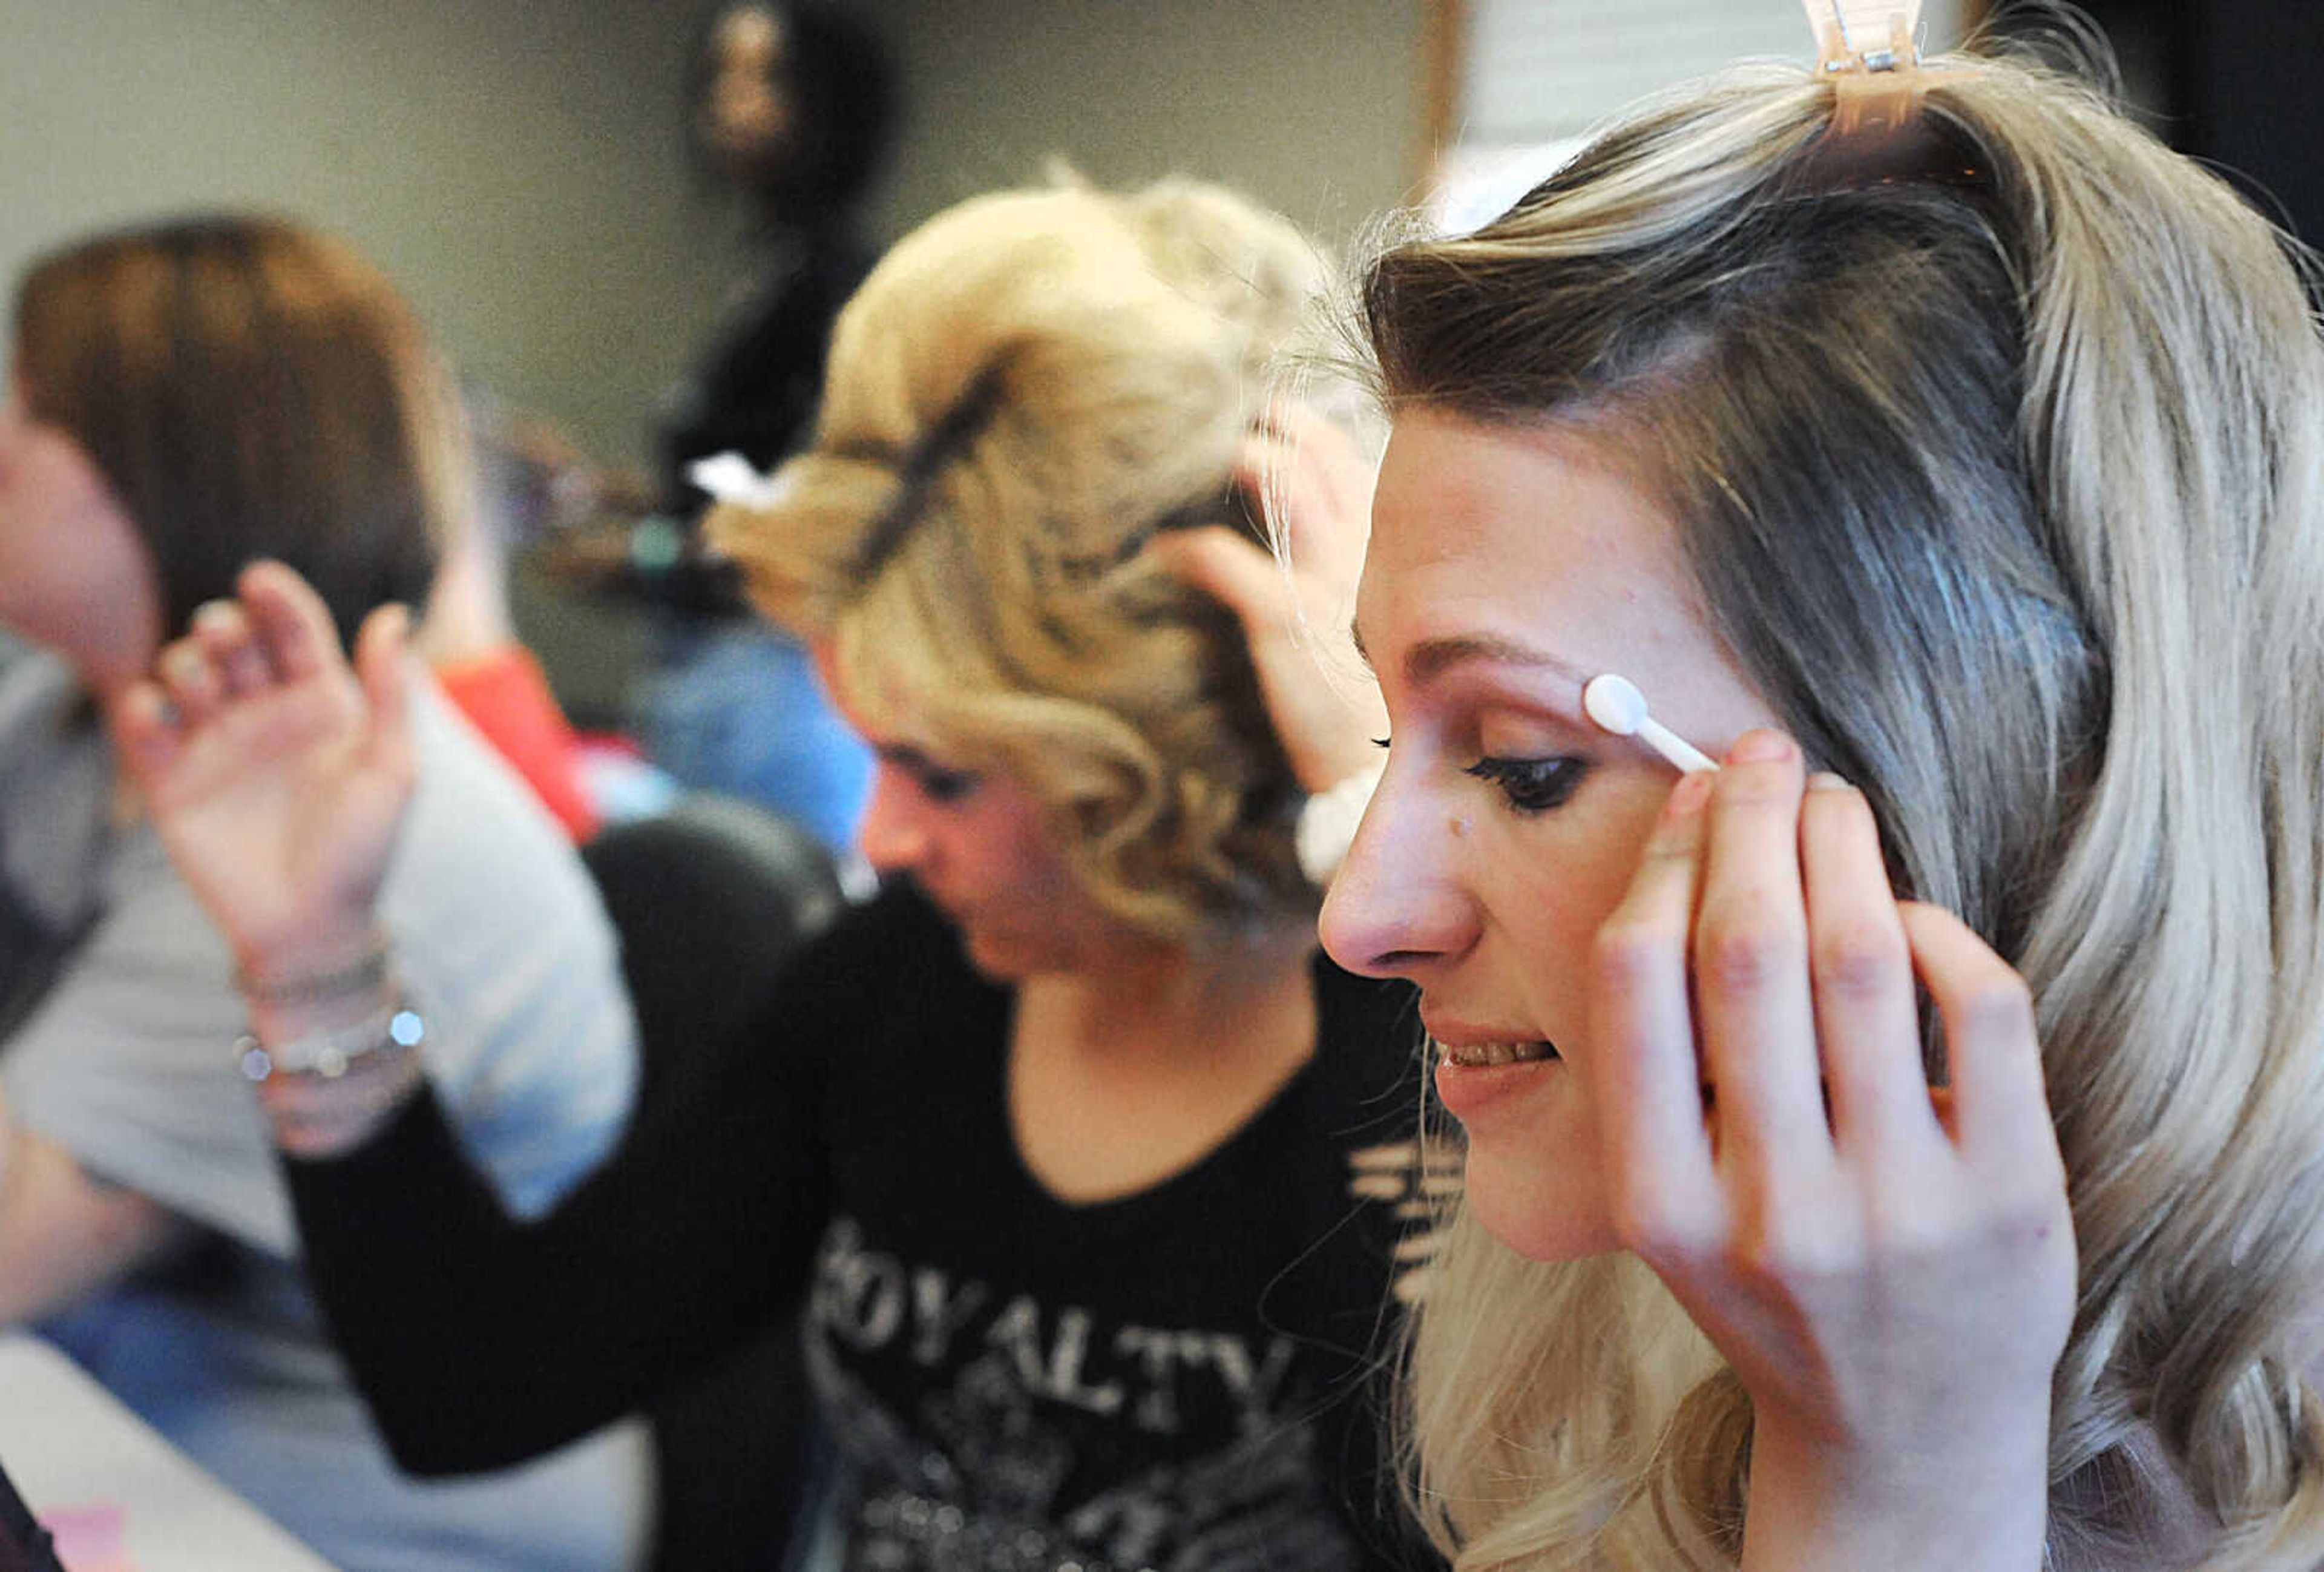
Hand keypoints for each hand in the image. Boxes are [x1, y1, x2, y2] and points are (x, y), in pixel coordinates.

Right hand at [106, 561, 416, 994]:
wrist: (312, 925)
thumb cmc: (363, 850)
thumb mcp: (391, 769)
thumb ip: (391, 694)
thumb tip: (395, 616)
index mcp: (321, 704)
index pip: (295, 632)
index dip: (278, 600)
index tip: (260, 580)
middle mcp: (266, 715)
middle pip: (234, 643)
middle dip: (223, 624)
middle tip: (223, 631)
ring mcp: (217, 744)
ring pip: (187, 673)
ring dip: (185, 661)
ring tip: (198, 678)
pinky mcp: (172, 780)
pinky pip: (143, 726)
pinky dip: (140, 705)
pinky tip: (155, 707)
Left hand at [1142, 403, 1385, 791]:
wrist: (1380, 775)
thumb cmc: (1376, 706)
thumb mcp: (1381, 627)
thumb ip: (1359, 576)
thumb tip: (1318, 544)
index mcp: (1395, 552)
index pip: (1358, 464)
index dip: (1313, 433)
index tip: (1276, 417)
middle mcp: (1371, 553)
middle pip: (1324, 454)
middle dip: (1276, 424)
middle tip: (1234, 417)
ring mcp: (1332, 581)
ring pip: (1286, 482)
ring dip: (1241, 460)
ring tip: (1200, 459)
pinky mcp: (1289, 620)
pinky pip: (1226, 559)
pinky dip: (1188, 548)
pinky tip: (1161, 551)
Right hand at [1574, 732, 2071, 1571]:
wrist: (1897, 1430)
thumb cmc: (1769, 1284)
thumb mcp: (1672, 1205)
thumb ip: (1661, 1066)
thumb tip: (1689, 855)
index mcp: (1661, 1204)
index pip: (1639, 982)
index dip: (1660, 862)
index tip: (1684, 798)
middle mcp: (1771, 1206)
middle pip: (1748, 948)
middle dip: (1748, 821)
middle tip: (1757, 756)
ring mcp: (1898, 1206)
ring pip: (1860, 959)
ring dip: (1839, 847)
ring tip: (1826, 801)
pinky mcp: (2011, 1199)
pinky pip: (1974, 1010)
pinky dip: (1935, 930)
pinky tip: (1904, 911)